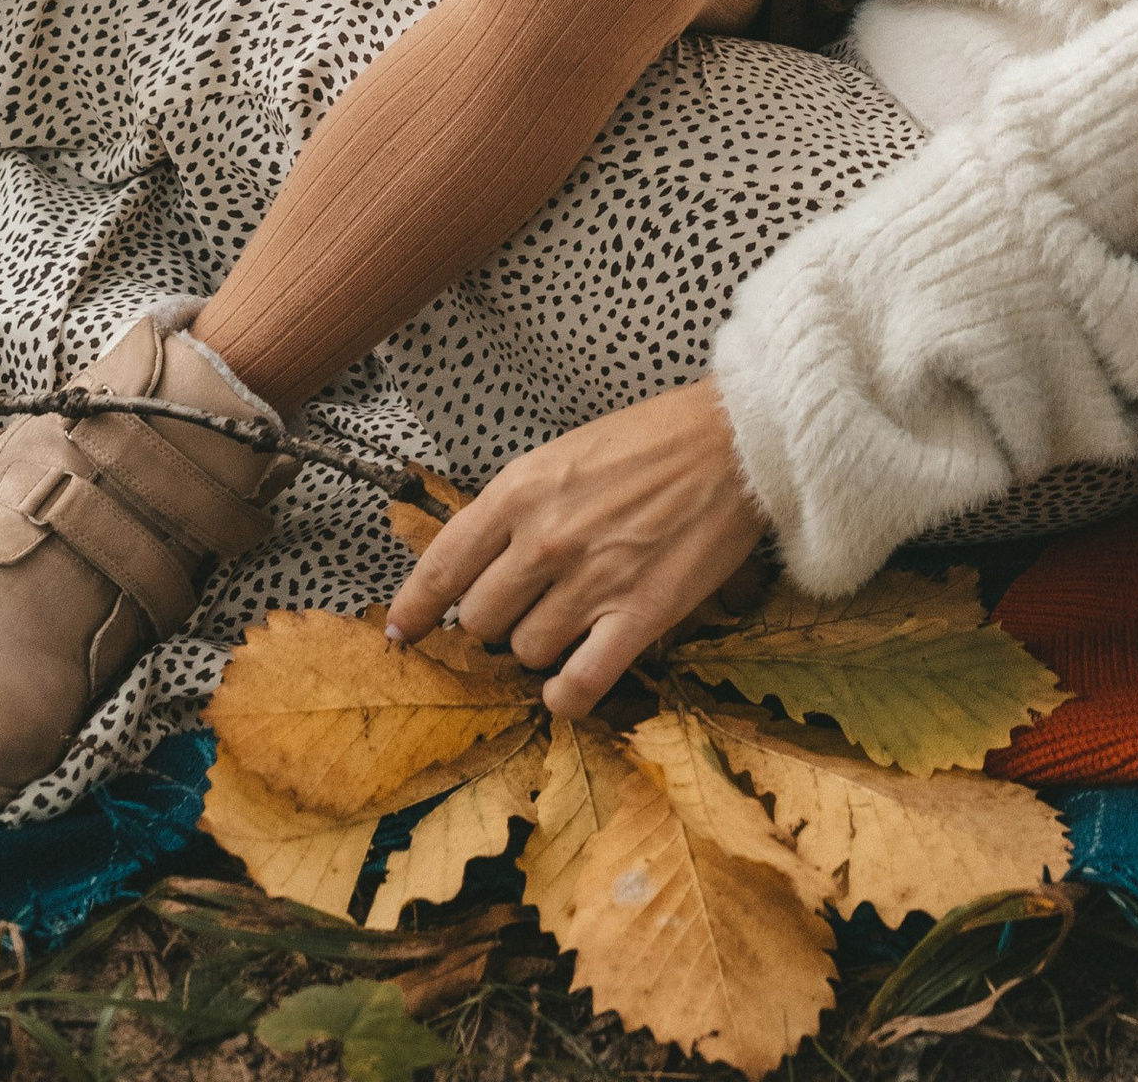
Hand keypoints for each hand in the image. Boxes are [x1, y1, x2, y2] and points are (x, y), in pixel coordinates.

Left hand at [383, 378, 767, 719]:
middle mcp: (545, 540)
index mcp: (520, 491)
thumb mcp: (562, 455)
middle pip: (482, 621)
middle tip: (525, 609)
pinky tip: (568, 686)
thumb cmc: (650, 441)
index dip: (415, 609)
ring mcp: (591, 581)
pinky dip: (565, 697)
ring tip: (568, 622)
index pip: (441, 568)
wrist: (734, 440)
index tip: (404, 632)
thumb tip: (479, 570)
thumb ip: (514, 510)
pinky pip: (579, 685)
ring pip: (527, 653)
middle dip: (495, 623)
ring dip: (539, 647)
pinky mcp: (639, 616)